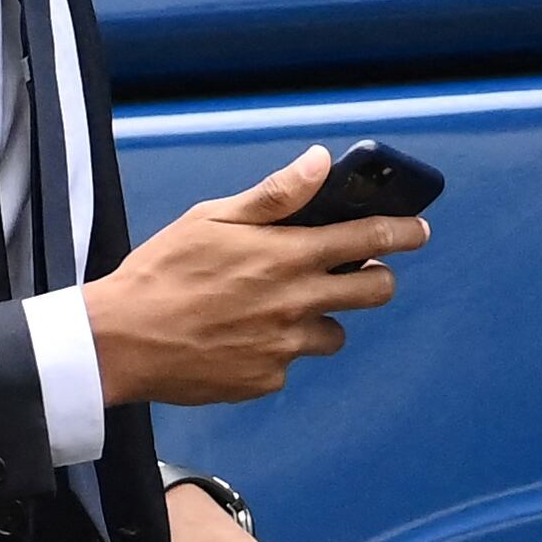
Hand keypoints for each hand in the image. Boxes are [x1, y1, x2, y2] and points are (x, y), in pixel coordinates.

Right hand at [84, 144, 427, 408]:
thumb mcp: (213, 219)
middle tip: (358, 271)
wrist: (123, 340)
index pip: (366, 238)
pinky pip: (290, 362)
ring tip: (275, 308)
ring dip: (319, 317)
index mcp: (285, 256)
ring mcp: (285, 347)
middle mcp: (296, 303)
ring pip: (333, 332)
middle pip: (375, 292)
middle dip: (375, 277)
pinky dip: (276, 349)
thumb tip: (320, 162)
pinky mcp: (268, 379)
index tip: (418, 229)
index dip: (401, 232)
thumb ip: (275, 195)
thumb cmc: (163, 271)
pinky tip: (238, 337)